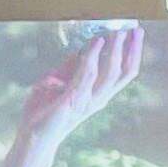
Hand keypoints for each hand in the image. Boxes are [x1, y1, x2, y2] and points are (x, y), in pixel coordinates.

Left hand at [0, 23, 142, 166]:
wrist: (31, 136)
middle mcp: (98, 98)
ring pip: (111, 72)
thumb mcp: (56, 83)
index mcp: (96, 95)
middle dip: (132, 50)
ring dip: (116, 49)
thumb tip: (79, 50)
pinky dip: (93, 55)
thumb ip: (69, 68)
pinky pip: (86, 74)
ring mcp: (87, 100)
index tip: (134, 34)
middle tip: (135, 29)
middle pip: (125, 73)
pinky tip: (96, 42)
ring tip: (118, 31)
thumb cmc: (43, 112)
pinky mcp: (73, 99)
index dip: (132, 54)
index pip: (122, 73)